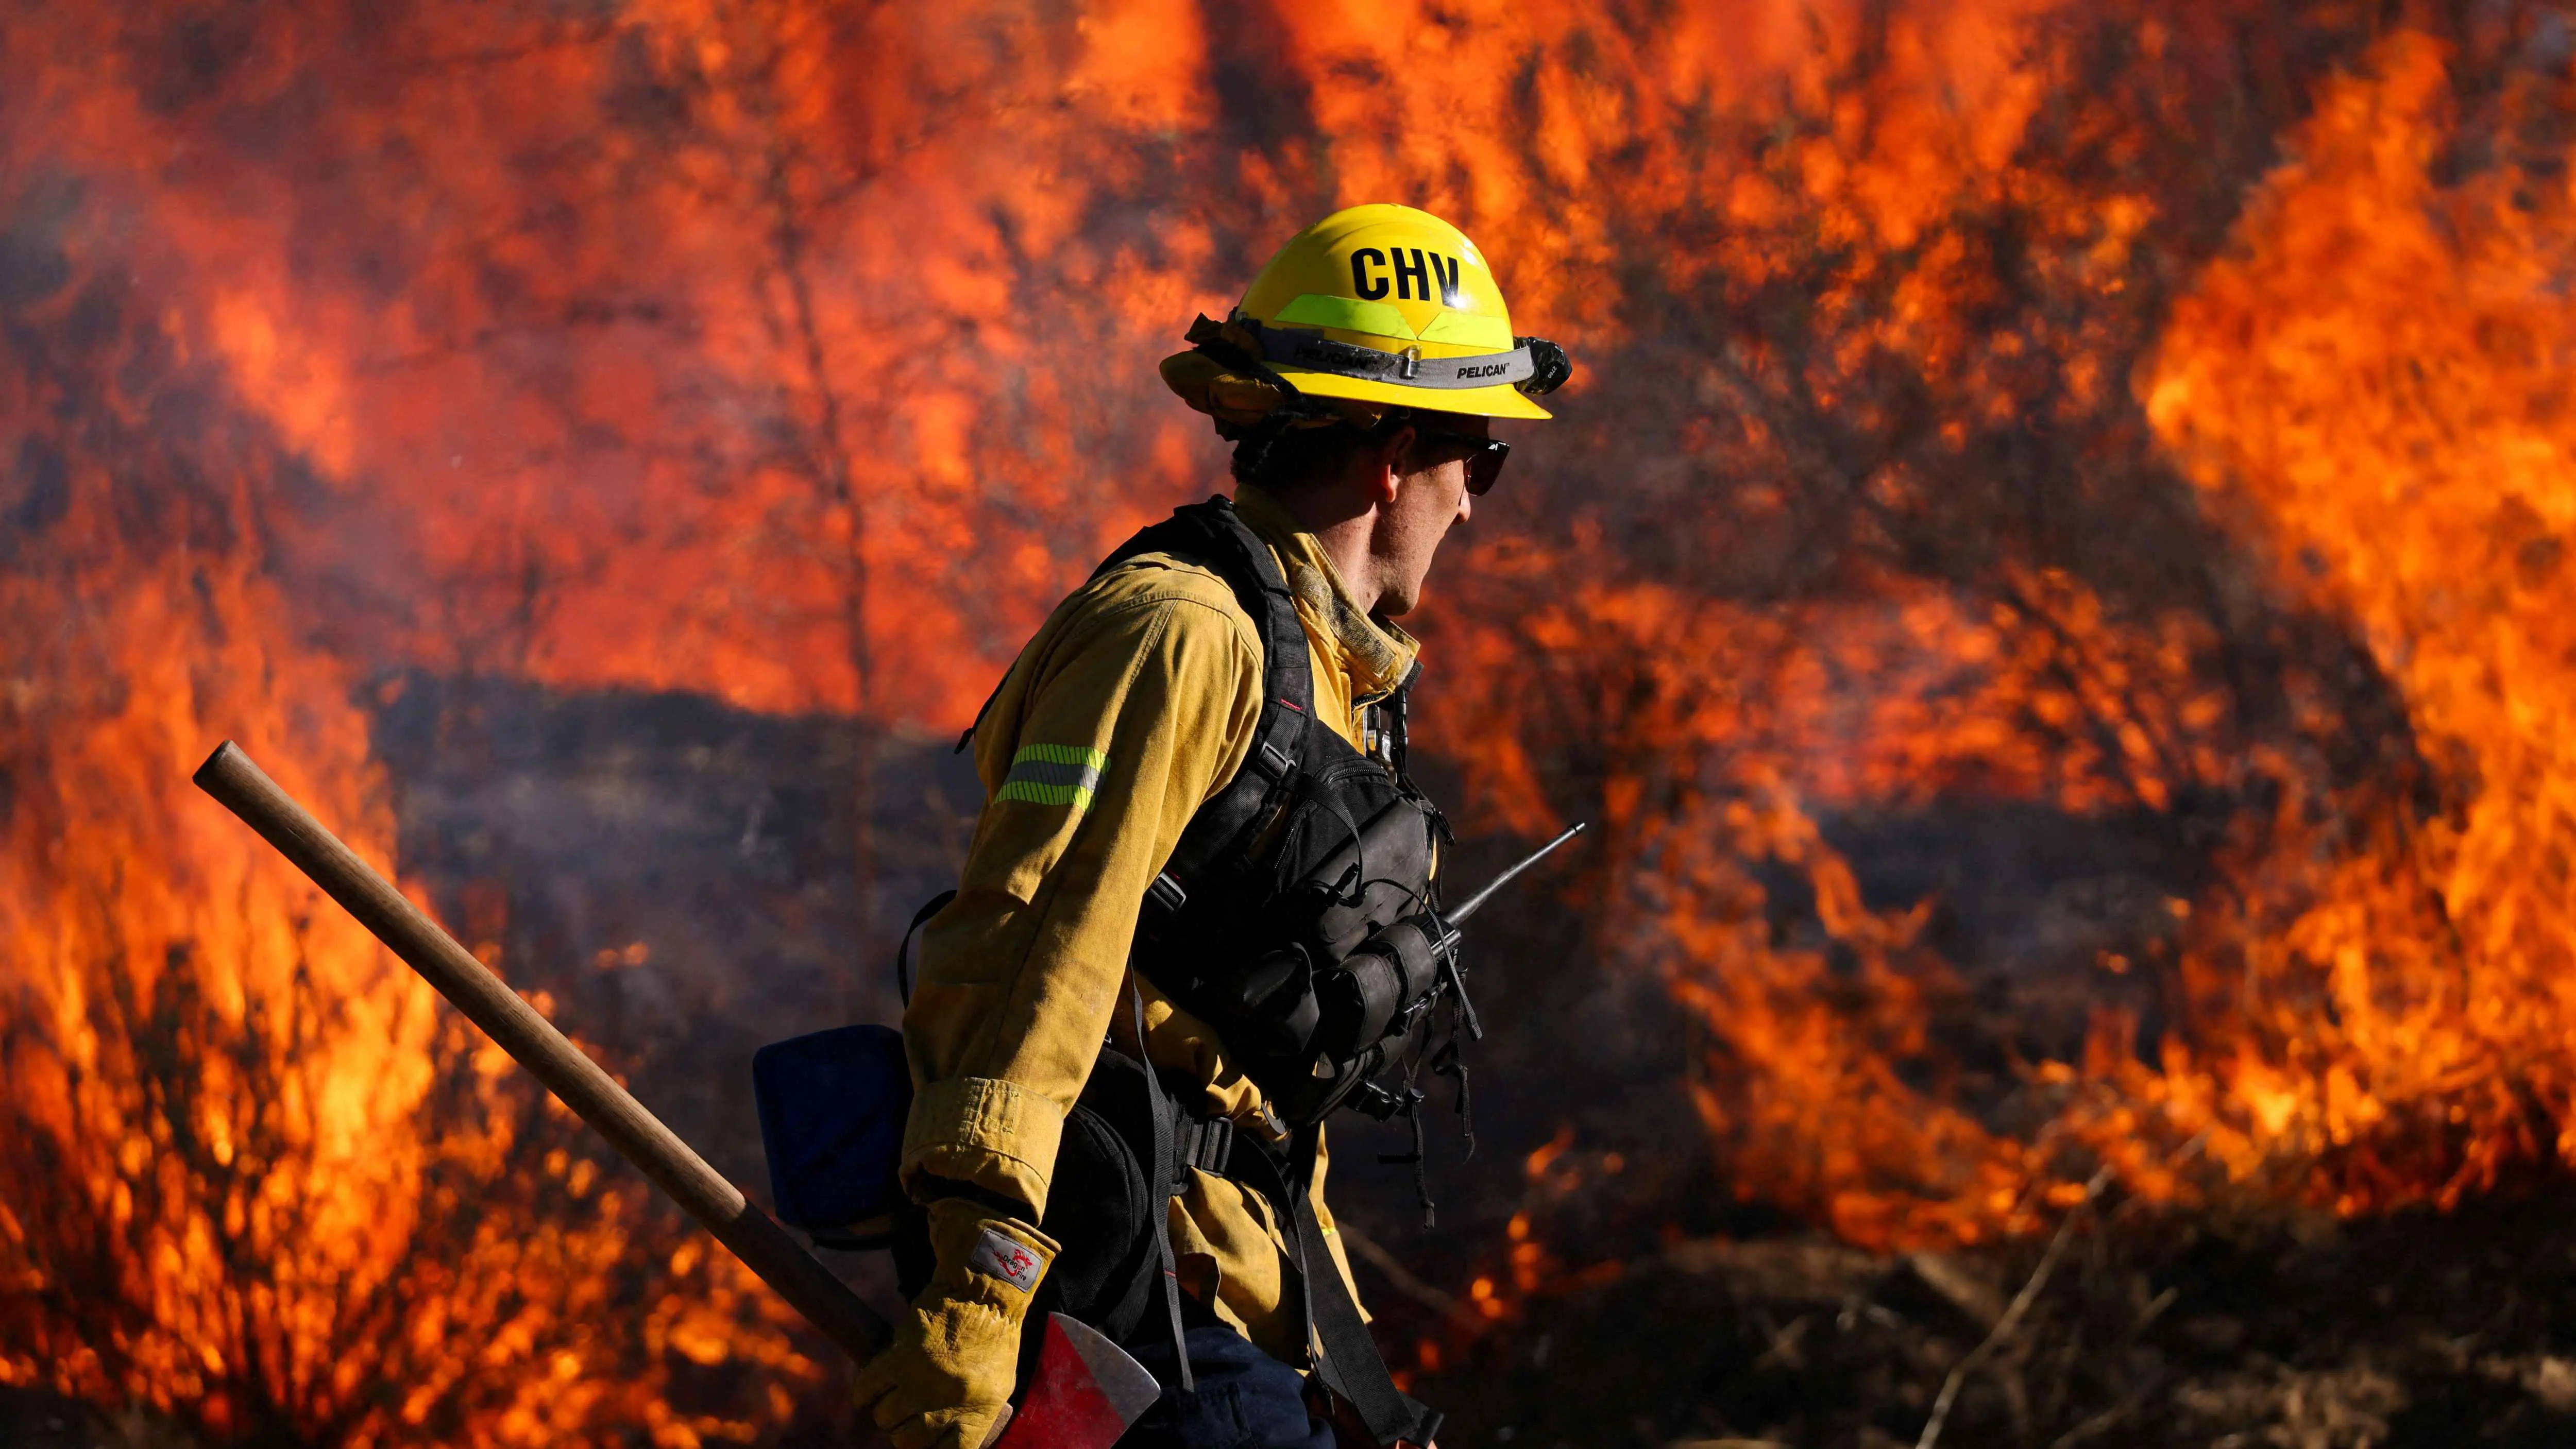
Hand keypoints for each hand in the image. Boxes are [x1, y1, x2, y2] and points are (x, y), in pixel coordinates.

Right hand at [853, 1199, 1057, 1448]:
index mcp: (979, 1412)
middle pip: (908, 1440)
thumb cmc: (994, 1338)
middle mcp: (950, 1401)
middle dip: (902, 1432)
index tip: (921, 1444)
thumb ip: (971, 1416)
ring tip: (892, 1396)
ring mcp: (923, 1379)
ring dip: (885, 1410)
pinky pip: (868, 1388)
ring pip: (885, 1417)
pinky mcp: (901, 1355)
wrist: (985, 1291)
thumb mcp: (997, 1385)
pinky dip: (864, 1393)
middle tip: (904, 1417)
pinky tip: (868, 1390)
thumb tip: (945, 1442)